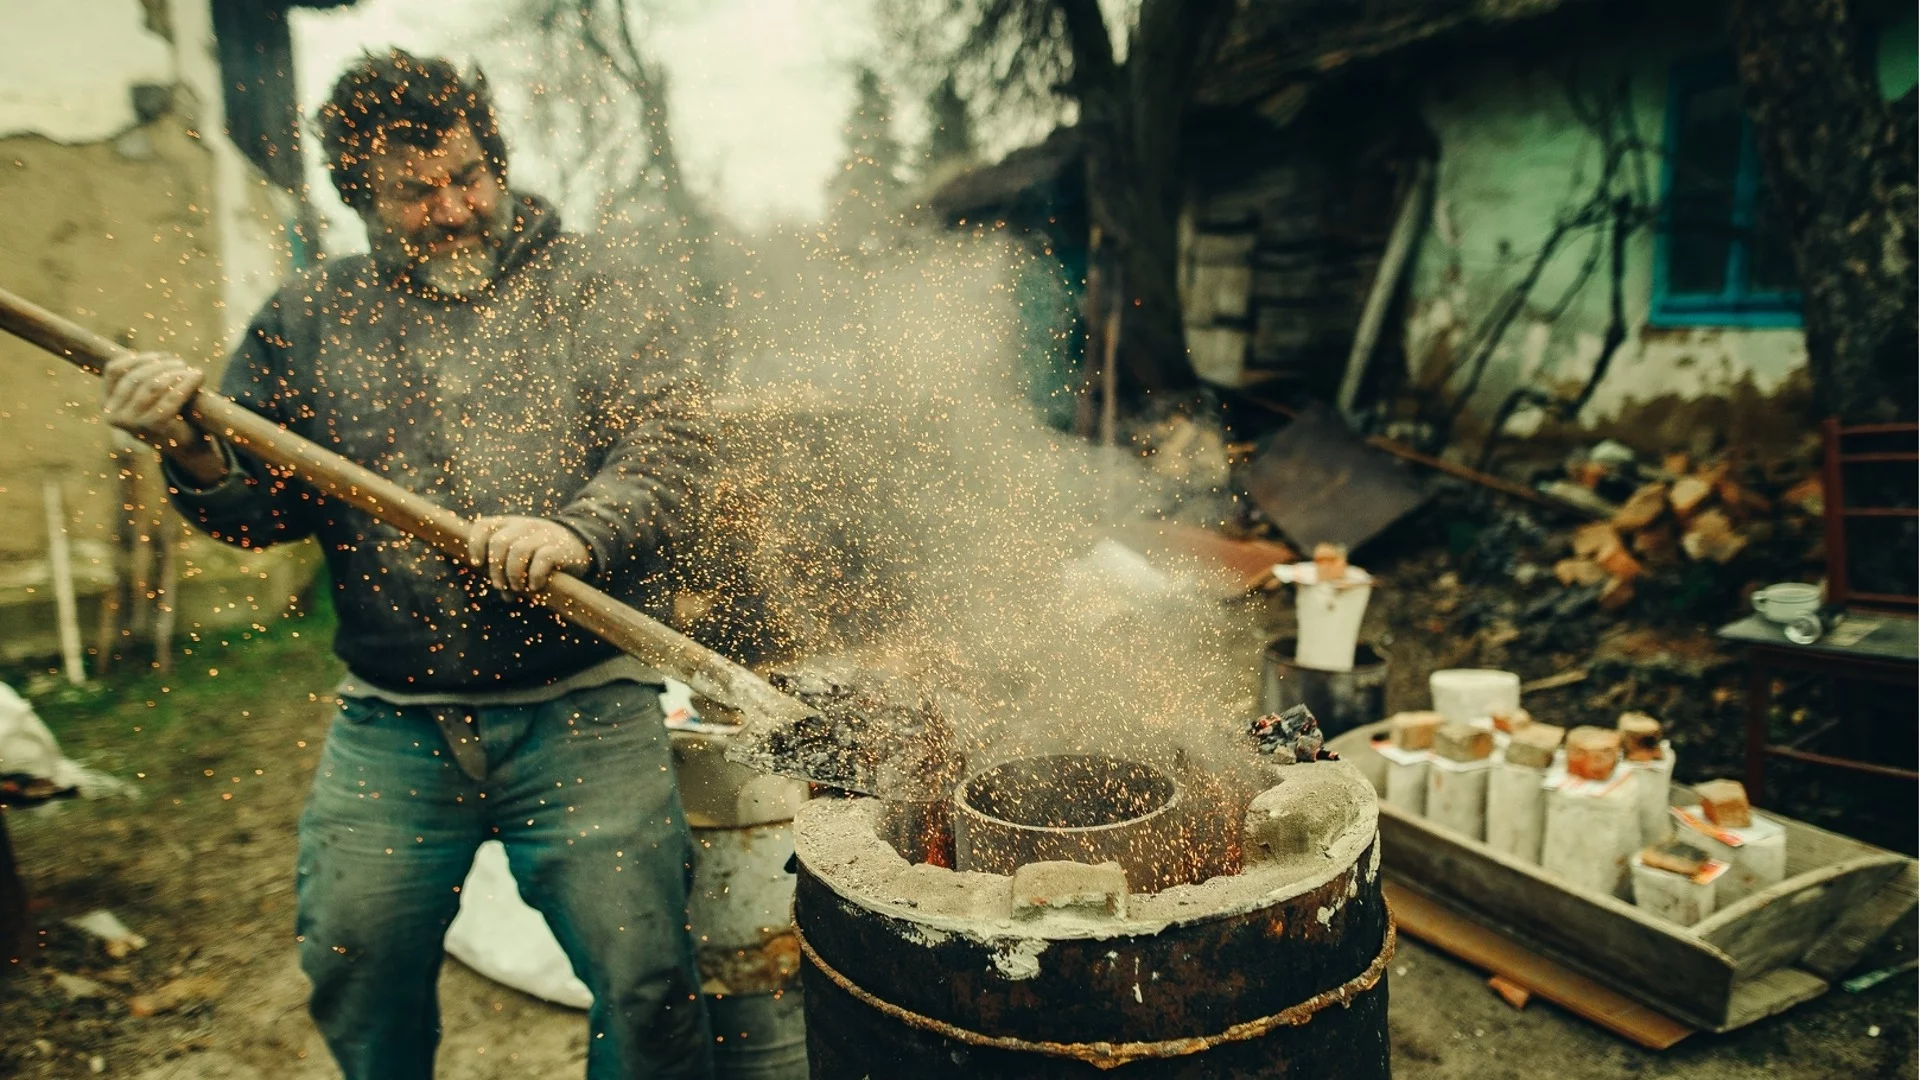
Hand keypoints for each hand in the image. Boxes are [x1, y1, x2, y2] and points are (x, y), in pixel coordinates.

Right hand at [101, 352, 224, 483]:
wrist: (185, 446)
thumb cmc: (168, 414)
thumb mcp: (147, 395)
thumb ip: (142, 375)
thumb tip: (156, 355)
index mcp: (106, 403)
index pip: (114, 370)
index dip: (139, 358)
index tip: (161, 355)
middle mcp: (112, 415)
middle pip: (136, 376)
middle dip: (161, 365)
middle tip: (181, 363)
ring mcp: (130, 423)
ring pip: (153, 385)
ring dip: (175, 372)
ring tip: (189, 370)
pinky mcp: (153, 428)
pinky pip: (171, 398)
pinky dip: (186, 383)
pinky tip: (198, 376)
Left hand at [467, 516, 590, 593]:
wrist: (579, 545)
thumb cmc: (542, 554)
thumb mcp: (522, 554)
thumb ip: (508, 570)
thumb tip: (505, 595)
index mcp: (509, 525)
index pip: (484, 526)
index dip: (475, 544)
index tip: (478, 564)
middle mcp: (524, 526)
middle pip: (499, 542)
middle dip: (496, 568)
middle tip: (500, 586)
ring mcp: (542, 535)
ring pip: (518, 550)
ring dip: (513, 574)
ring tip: (518, 588)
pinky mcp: (558, 547)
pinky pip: (542, 559)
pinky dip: (534, 576)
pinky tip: (535, 587)